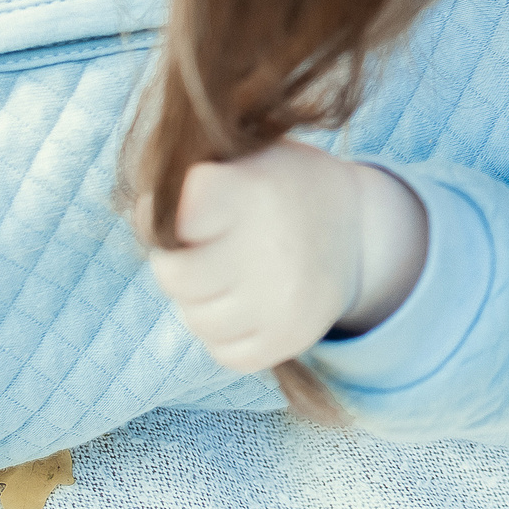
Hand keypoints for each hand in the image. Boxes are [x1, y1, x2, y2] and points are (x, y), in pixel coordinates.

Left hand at [144, 141, 427, 371]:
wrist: (360, 228)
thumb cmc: (280, 187)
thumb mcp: (248, 155)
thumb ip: (193, 178)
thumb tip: (147, 218)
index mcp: (252, 192)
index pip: (176, 214)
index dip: (167, 214)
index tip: (189, 209)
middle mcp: (270, 250)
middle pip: (175, 275)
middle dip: (176, 262)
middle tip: (200, 247)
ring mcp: (282, 300)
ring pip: (197, 319)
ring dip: (201, 300)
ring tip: (229, 274)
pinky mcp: (290, 339)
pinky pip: (224, 353)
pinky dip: (226, 333)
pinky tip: (246, 304)